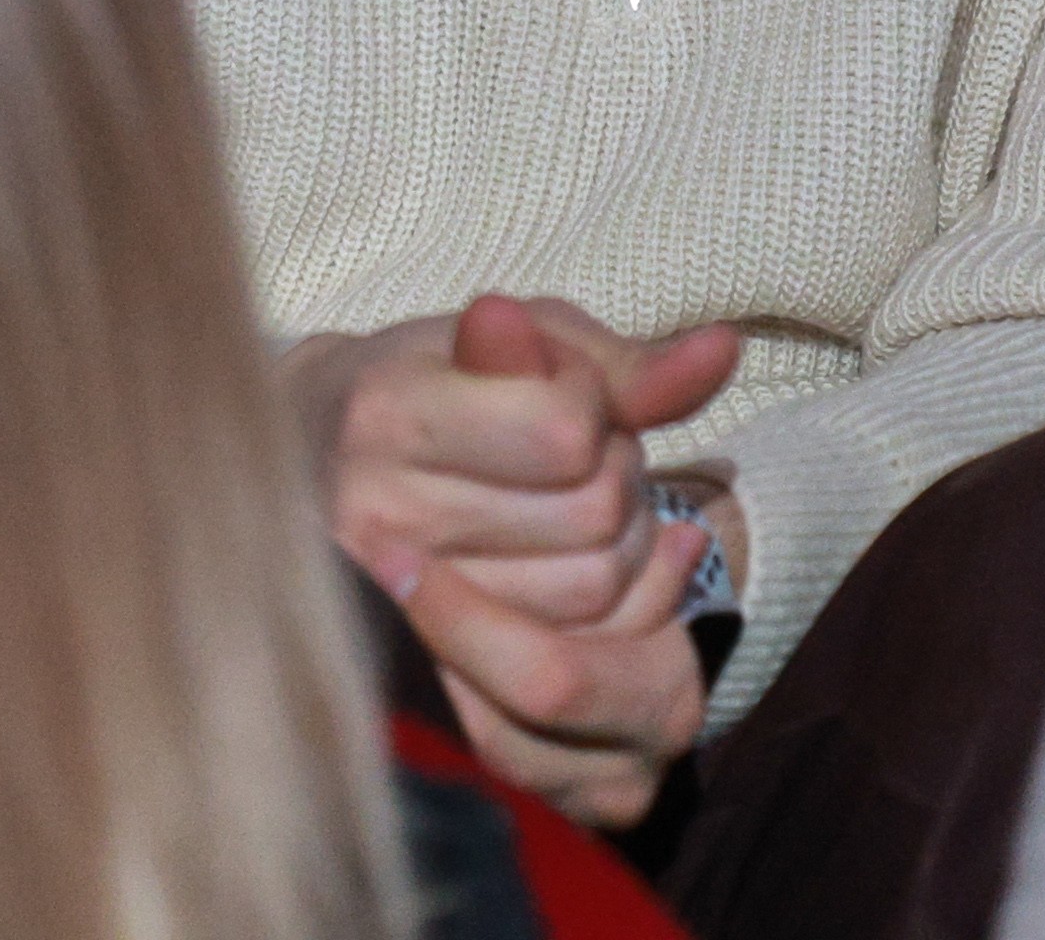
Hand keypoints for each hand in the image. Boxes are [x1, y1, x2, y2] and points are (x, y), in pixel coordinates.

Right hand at [292, 294, 742, 832]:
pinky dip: (626, 634)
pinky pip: (575, 693)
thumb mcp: (522, 343)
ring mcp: (394, 625)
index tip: (562, 396)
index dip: (594, 407)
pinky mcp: (430, 700)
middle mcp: (377, 527)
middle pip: (590, 520)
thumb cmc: (444, 386)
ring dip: (625, 556)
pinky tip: (620, 587)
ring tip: (582, 518)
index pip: (564, 433)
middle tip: (582, 460)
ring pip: (594, 602)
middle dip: (618, 479)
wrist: (320, 467)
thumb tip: (723, 352)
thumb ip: (621, 363)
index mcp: (385, 417)